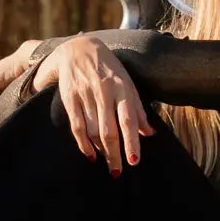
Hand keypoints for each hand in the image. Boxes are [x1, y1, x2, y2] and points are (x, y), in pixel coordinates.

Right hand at [31, 36, 155, 172]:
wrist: (79, 48)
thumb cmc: (109, 70)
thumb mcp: (127, 83)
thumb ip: (138, 109)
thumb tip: (149, 133)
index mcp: (123, 87)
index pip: (128, 119)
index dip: (131, 141)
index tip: (134, 162)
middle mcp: (104, 91)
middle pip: (109, 130)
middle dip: (114, 154)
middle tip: (117, 172)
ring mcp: (86, 94)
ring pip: (93, 130)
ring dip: (100, 151)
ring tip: (107, 162)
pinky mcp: (70, 98)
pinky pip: (77, 126)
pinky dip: (83, 144)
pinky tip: (90, 155)